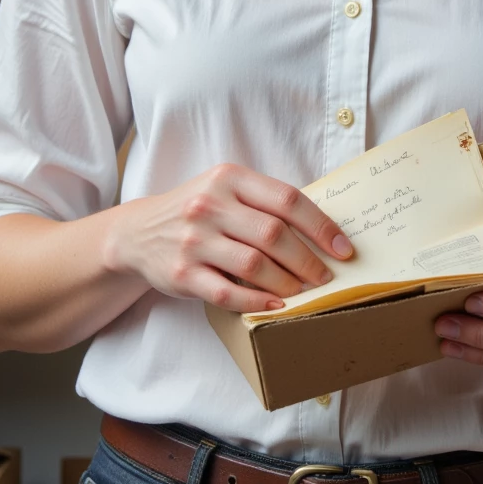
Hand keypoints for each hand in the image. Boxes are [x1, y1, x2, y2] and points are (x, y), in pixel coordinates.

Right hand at [104, 164, 353, 313]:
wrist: (138, 233)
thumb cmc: (198, 211)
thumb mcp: (226, 190)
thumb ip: (265, 202)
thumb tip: (324, 230)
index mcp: (228, 178)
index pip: (287, 200)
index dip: (321, 226)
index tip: (344, 248)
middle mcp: (209, 206)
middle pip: (274, 234)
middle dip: (308, 260)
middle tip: (326, 277)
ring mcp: (194, 240)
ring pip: (254, 265)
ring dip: (287, 283)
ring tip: (303, 292)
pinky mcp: (182, 274)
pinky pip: (227, 292)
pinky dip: (257, 301)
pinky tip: (275, 305)